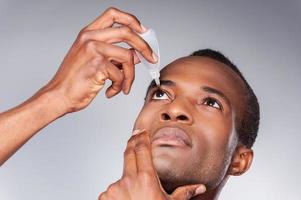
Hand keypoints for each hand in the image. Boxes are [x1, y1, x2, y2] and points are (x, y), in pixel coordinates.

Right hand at [42, 7, 156, 112]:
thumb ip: (114, 55)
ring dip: (130, 76)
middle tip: (151, 58)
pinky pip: (121, 75)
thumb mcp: (94, 61)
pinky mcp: (97, 65)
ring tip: (124, 87)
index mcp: (88, 33)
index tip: (143, 31)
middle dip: (144, 46)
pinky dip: (120, 87)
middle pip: (127, 32)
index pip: (113, 14)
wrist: (59, 96)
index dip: (132, 20)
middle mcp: (90, 37)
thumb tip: (137, 54)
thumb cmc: (74, 80)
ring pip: (128, 57)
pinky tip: (111, 92)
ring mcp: (93, 50)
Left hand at [98, 130, 205, 199]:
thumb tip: (200, 187)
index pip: (142, 150)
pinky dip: (119, 191)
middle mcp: (129, 180)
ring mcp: (115, 188)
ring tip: (137, 193)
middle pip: (129, 153)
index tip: (142, 131)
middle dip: (132, 142)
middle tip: (135, 135)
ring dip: (128, 178)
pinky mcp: (105, 196)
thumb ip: (184, 193)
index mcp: (146, 178)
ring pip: (122, 175)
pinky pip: (113, 188)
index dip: (141, 138)